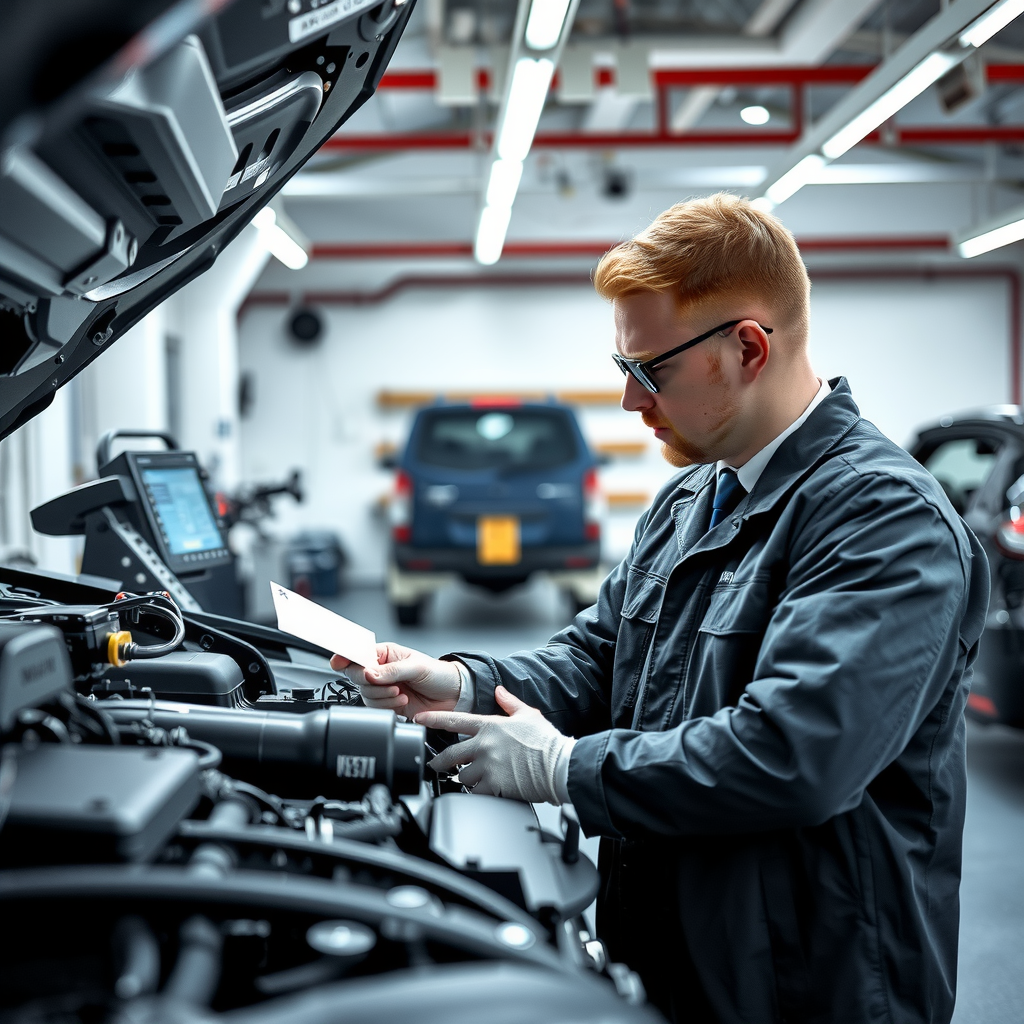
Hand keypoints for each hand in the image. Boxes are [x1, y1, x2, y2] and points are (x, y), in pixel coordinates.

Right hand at [329, 643, 461, 718]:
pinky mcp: (387, 704)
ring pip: (364, 694)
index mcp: (385, 654)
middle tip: (390, 684)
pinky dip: (386, 706)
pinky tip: (401, 701)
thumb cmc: (438, 674)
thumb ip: (392, 671)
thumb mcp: (417, 667)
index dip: (345, 657)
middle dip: (372, 683)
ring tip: (401, 693)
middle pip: (356, 676)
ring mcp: (383, 687)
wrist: (452, 695)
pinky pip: (374, 707)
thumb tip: (369, 673)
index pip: (357, 653)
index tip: (338, 662)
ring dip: (382, 697)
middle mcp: (380, 670)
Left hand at [415, 686, 572, 804]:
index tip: (419, 719)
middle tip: (433, 765)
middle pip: (450, 754)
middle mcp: (485, 745)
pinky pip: (475, 792)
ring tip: (472, 779)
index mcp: (490, 726)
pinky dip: (476, 793)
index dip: (434, 719)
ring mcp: (487, 766)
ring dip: (464, 778)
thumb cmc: (546, 741)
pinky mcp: (493, 785)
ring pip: (461, 775)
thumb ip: (509, 702)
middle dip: (438, 761)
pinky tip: (482, 792)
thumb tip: (499, 691)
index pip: (455, 720)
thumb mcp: (528, 714)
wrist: (559, 765)